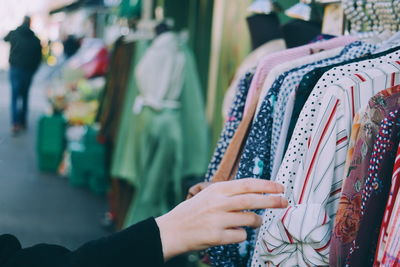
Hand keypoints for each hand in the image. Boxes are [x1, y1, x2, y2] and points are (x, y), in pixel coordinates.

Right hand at [156, 178, 287, 260]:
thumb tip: (255, 192)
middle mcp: (219, 202)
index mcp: (217, 190)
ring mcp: (218, 219)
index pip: (247, 184)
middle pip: (252, 200)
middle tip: (284, 202)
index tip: (279, 187)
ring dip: (257, 221)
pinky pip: (240, 236)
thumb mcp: (208, 195)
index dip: (266, 185)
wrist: (172, 230)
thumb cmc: (192, 212)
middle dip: (272, 201)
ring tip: (255, 221)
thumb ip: (229, 193)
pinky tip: (233, 233)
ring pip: (250, 219)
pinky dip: (241, 235)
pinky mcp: (217, 236)